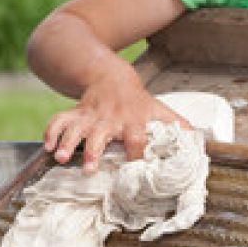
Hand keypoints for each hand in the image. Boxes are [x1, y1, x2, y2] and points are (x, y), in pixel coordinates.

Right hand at [43, 74, 190, 173]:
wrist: (111, 77)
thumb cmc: (138, 101)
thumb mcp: (160, 110)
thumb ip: (179, 128)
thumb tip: (200, 146)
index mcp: (133, 120)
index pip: (137, 138)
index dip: (136, 152)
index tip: (134, 170)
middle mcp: (110, 119)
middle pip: (101, 134)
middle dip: (93, 150)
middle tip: (88, 167)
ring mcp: (90, 116)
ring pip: (76, 127)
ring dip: (66, 141)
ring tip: (59, 156)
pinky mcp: (75, 113)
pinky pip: (58, 120)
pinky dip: (50, 132)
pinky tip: (46, 146)